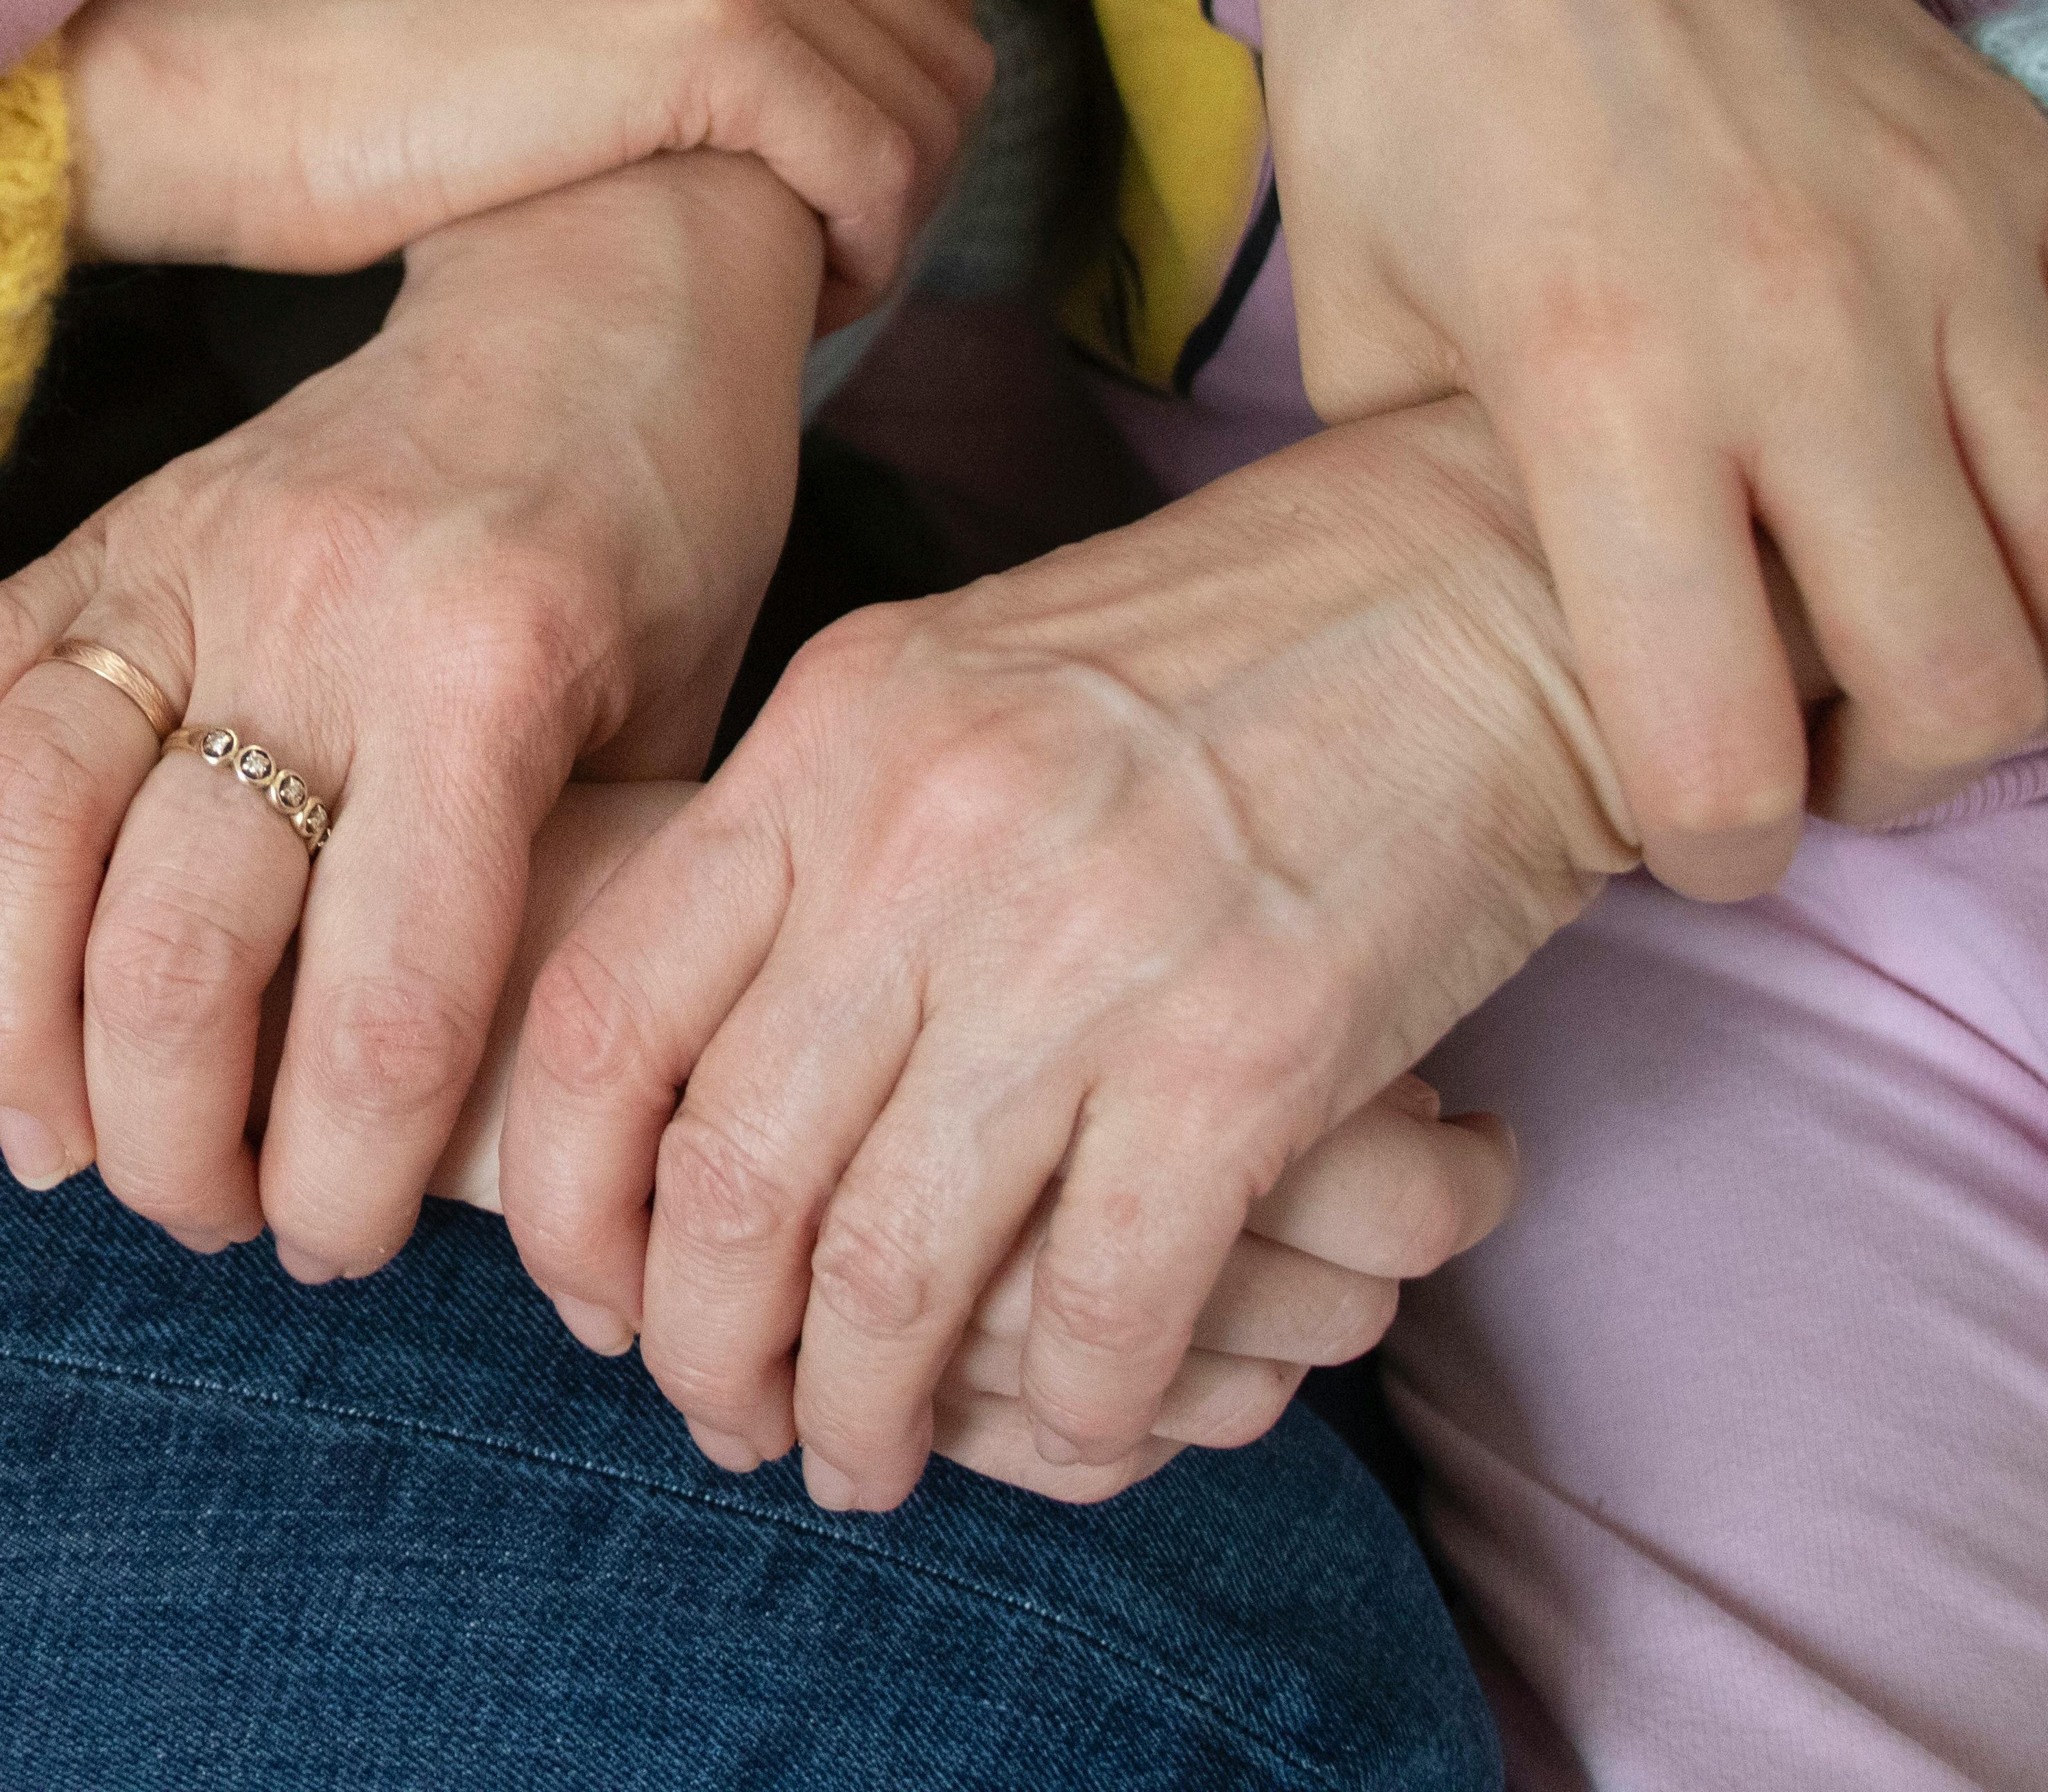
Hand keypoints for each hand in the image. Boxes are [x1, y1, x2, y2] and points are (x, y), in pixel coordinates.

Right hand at [0, 153, 821, 1277]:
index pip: (387, 1001)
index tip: (338, 1245)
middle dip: (172, 1139)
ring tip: (54, 1141)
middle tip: (202, 1216)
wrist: (597, 285)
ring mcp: (192, 551)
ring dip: (14, 1024)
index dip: (344, 1175)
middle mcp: (322, 609)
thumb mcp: (685, 733)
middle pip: (175, 942)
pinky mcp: (113, 521)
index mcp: (493, 673)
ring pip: (28, 818)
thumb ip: (580, 918)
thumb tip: (513, 1157)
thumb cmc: (664, 536)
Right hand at [69, 0, 984, 327]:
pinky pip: (877, 157)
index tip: (823, 213)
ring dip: (895, 216)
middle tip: (829, 266)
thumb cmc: (363, 102)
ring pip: (929, 100)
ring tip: (809, 290)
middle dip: (914, 167)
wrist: (247, 96)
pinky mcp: (711, 32)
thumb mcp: (550, 22)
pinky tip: (800, 300)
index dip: (897, 108)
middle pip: (941, 32)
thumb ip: (665, 27)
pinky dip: (867, 246)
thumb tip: (771, 119)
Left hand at [502, 400, 1629, 1508]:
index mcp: (829, 740)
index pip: (601, 1013)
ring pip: (892, 1270)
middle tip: (726, 1419)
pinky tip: (1073, 1424)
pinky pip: (1102, 1300)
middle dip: (703, 1347)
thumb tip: (691, 1055)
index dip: (565, 1197)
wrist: (1482, 586)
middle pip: (729, 1173)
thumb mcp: (951, 683)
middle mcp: (926, 838)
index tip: (591, 1296)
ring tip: (862, 1461)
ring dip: (862, 1411)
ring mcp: (1087, 947)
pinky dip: (1071, 1404)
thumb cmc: (1210, 649)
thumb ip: (814, 841)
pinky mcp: (1251, 1049)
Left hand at [1266, 0, 2047, 890]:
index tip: (1697, 838)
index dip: (1714, 848)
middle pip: (1957, 679)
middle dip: (1897, 783)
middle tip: (1829, 765)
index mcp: (1601, 390)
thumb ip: (1451, 517)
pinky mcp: (2032, 177)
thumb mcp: (1363, 340)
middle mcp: (1798, 331)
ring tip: (1937, 663)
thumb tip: (1542, 649)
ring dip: (2040, 665)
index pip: (1717, 737)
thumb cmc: (1404, 119)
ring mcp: (1944, 245)